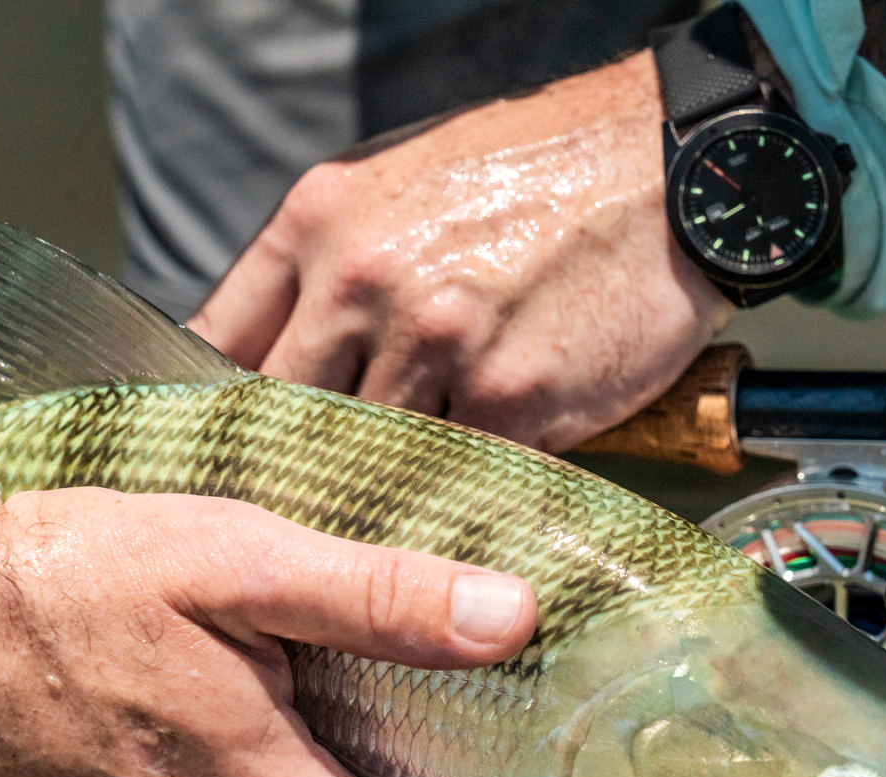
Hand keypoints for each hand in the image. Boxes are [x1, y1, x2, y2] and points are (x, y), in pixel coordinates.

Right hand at [0, 486, 535, 776]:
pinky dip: (316, 730)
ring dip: (383, 742)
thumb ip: (375, 595)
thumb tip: (512, 620)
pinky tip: (327, 668)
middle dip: (454, 763)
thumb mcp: (236, 562)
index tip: (567, 763)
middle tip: (519, 693)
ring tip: (439, 671)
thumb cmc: (68, 575)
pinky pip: (265, 771)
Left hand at [189, 50, 732, 450]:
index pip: (219, 344)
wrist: (667, 169)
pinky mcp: (510, 397)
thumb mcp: (403, 187)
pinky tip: (483, 474)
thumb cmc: (539, 176)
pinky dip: (467, 484)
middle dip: (296, 461)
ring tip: (406, 495)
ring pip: (371, 454)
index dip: (218, 409)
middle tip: (311, 498)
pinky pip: (459, 472)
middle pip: (284, 415)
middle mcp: (364, 279)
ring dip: (388, 479)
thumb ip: (335, 264)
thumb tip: (291, 354)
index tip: (231, 446)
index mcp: (322, 222)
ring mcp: (436, 341)